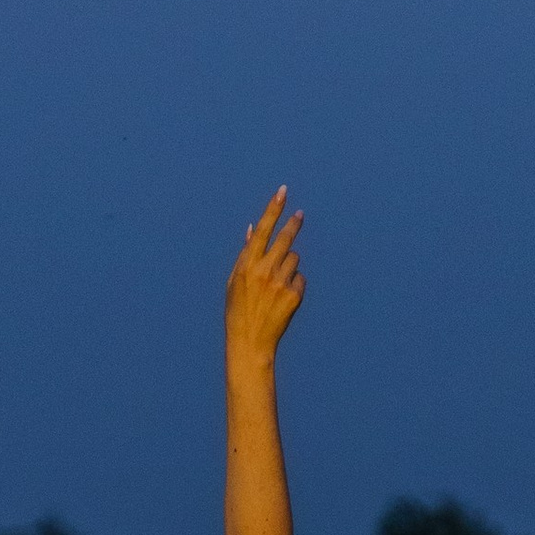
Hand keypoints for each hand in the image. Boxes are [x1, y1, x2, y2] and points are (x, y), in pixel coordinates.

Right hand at [225, 189, 304, 364]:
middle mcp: (264, 271)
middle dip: (293, 224)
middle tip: (300, 215)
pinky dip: (294, 286)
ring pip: (294, 259)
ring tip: (275, 287)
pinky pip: (300, 279)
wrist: (249, 342)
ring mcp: (280, 282)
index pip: (263, 230)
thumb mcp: (235, 282)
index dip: (273, 210)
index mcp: (247, 266)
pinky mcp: (294, 295)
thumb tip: (253, 228)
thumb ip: (246, 254)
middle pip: (285, 238)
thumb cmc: (239, 310)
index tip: (283, 192)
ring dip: (288, 266)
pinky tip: (282, 300)